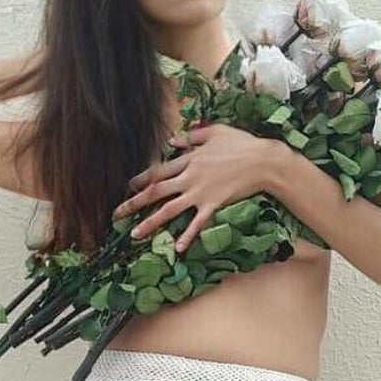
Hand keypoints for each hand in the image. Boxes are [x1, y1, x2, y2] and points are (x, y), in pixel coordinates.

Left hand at [112, 122, 266, 252]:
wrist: (263, 161)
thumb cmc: (242, 143)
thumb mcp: (215, 131)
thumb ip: (192, 136)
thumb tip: (173, 141)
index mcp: (189, 159)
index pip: (159, 171)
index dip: (141, 179)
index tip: (127, 186)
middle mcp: (189, 177)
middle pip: (156, 192)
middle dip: (134, 203)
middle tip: (117, 214)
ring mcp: (200, 193)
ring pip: (169, 210)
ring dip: (151, 223)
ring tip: (135, 235)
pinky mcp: (213, 205)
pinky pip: (197, 223)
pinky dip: (188, 236)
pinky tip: (178, 249)